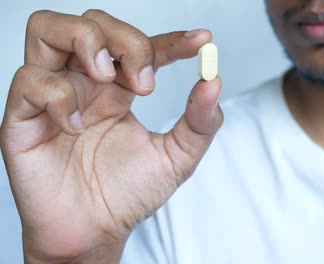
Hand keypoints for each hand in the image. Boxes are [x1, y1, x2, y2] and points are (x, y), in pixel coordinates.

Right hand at [0, 9, 222, 262]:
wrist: (94, 233)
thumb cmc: (128, 195)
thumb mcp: (176, 158)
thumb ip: (200, 123)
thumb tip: (214, 82)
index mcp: (119, 89)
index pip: (141, 46)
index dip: (171, 38)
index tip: (201, 41)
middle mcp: (84, 84)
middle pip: (94, 22)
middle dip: (126, 40)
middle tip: (145, 84)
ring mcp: (52, 96)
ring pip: (48, 28)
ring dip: (86, 42)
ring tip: (108, 79)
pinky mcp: (23, 118)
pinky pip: (29, 81)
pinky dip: (59, 95)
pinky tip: (78, 126)